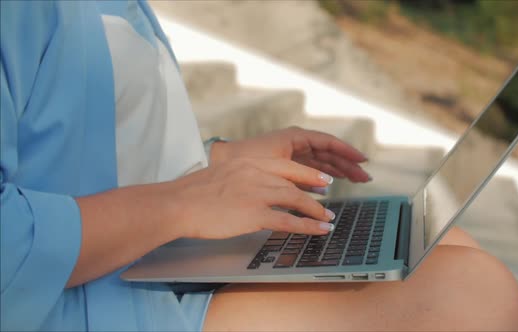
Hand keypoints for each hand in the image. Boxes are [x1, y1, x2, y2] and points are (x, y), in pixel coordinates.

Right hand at [169, 157, 336, 238]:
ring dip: (316, 211)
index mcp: (248, 162)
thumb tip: (255, 190)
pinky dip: (307, 226)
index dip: (306, 173)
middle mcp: (256, 173)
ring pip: (296, 199)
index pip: (286, 165)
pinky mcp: (253, 214)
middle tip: (328, 197)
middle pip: (295, 180)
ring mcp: (256, 193)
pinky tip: (318, 230)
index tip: (320, 179)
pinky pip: (288, 220)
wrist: (177, 204)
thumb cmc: (193, 193)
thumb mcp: (222, 175)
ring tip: (327, 219)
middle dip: (316, 189)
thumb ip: (243, 178)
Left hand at [211, 127, 370, 183]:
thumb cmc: (247, 159)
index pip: (329, 143)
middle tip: (365, 177)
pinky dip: (321, 179)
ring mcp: (290, 154)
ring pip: (321, 163)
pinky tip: (329, 189)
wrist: (221, 163)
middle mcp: (295, 143)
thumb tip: (326, 185)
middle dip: (348, 165)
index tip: (363, 161)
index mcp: (296, 137)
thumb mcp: (278, 165)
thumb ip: (303, 174)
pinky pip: (309, 171)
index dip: (348, 152)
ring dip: (338, 172)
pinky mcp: (283, 167)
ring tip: (355, 182)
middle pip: (329, 154)